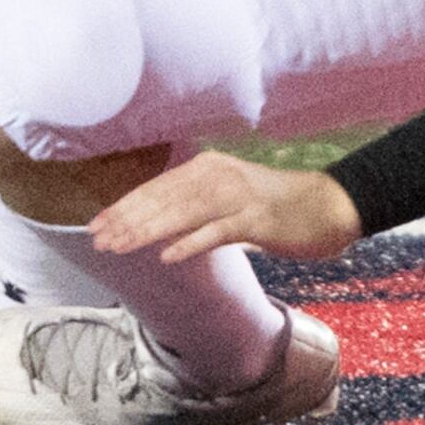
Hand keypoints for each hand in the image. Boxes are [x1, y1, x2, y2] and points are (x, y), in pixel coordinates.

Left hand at [91, 151, 363, 266]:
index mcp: (208, 167)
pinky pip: (216, 232)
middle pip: (162, 198)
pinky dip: (190, 243)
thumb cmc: (277, 206)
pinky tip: (167, 257)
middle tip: (97, 240)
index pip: (156, 188)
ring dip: (147, 231)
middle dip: (126, 220)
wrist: (329, 205)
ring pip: (182, 213)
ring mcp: (238, 196)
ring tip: (119, 247)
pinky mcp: (256, 219)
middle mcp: (218, 175)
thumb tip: (160, 223)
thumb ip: (197, 204)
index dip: (124, 206)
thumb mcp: (230, 196)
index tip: (96, 225)